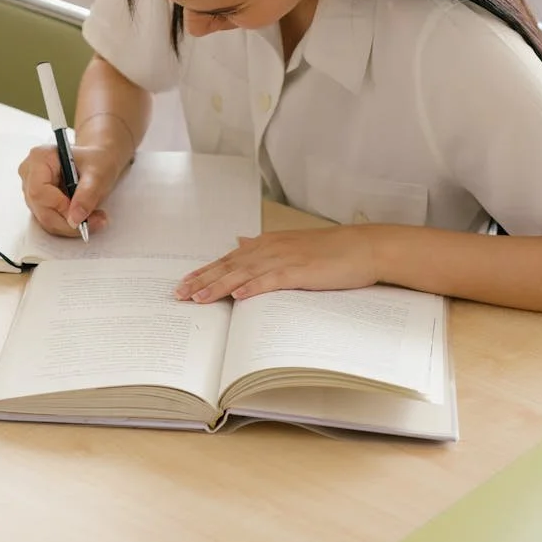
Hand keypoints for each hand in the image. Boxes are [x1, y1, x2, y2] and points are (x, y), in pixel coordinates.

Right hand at [18, 143, 126, 237]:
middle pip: (42, 209)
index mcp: (40, 158)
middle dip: (69, 221)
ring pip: (46, 220)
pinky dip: (69, 225)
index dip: (59, 207)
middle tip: (97, 220)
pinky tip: (86, 217)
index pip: (39, 191)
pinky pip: (50, 222)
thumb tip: (75, 219)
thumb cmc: (97, 160)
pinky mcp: (39, 203)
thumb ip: (86, 195)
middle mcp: (30, 174)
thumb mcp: (97, 174)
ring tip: (96, 218)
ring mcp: (31, 190)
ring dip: (71, 226)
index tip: (81, 215)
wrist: (99, 161)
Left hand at [175, 226, 380, 301]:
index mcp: (267, 244)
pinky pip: (272, 280)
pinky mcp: (301, 271)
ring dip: (220, 286)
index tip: (184, 284)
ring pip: (244, 274)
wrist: (363, 247)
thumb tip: (239, 242)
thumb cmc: (330, 250)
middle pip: (229, 266)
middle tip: (179, 295)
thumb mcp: (291, 245)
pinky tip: (239, 297)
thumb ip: (262, 246)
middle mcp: (271, 248)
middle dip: (203, 281)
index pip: (228, 260)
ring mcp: (285, 259)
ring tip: (199, 298)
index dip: (205, 272)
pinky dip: (254, 288)